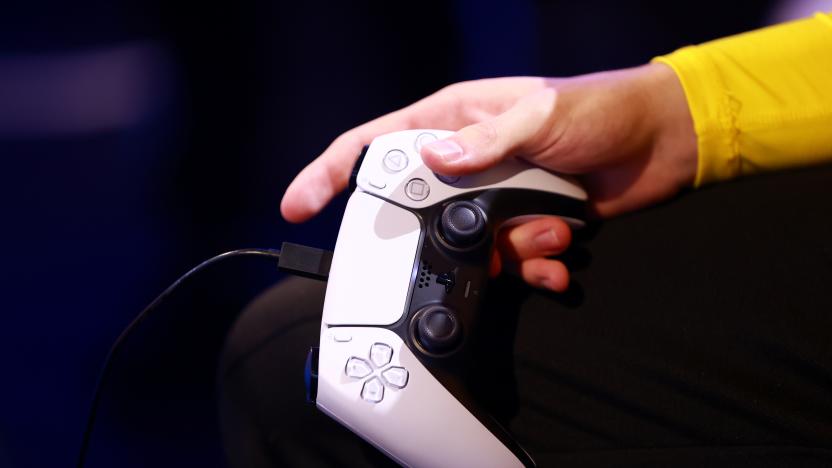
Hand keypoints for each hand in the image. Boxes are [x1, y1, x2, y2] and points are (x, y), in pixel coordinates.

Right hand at [280, 63, 696, 290]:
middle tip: (491, 238)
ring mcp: (494, 198)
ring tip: (552, 231)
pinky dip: (531, 269)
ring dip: (510, 251)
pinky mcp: (522, 227)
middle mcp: (467, 162)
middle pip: (422, 211)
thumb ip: (486, 140)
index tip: (299, 204)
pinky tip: (557, 259)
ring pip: (468, 245)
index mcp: (454, 120)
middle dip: (449, 237)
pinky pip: (506, 262)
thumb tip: (434, 159)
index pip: (376, 144)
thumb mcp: (540, 113)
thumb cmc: (601, 107)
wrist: (659, 143)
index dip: (332, 172)